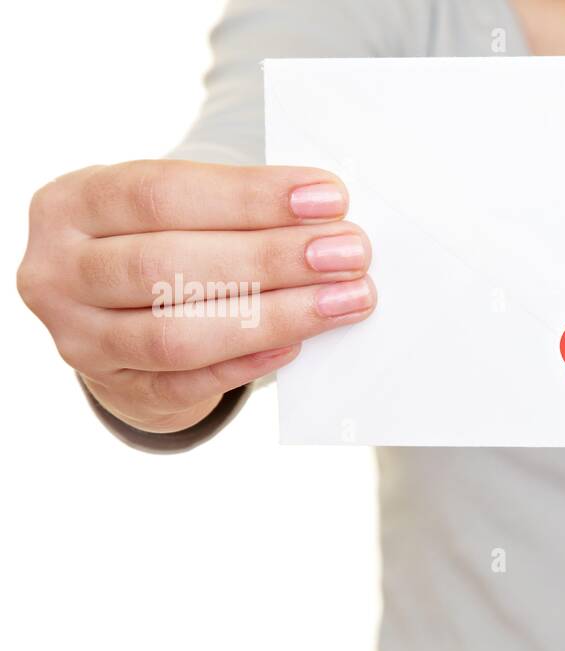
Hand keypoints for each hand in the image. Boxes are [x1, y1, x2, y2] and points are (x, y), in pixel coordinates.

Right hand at [16, 160, 375, 432]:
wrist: (112, 317)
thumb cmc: (161, 243)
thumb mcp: (173, 210)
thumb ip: (232, 212)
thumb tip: (325, 222)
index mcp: (73, 202)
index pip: (162, 193)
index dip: (250, 197)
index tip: (329, 199)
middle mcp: (60, 270)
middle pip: (168, 265)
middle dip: (271, 258)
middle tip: (349, 254)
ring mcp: (79, 338)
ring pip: (176, 333)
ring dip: (274, 315)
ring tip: (344, 300)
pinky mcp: (116, 388)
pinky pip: (186, 383)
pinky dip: (247, 362)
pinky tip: (297, 344)